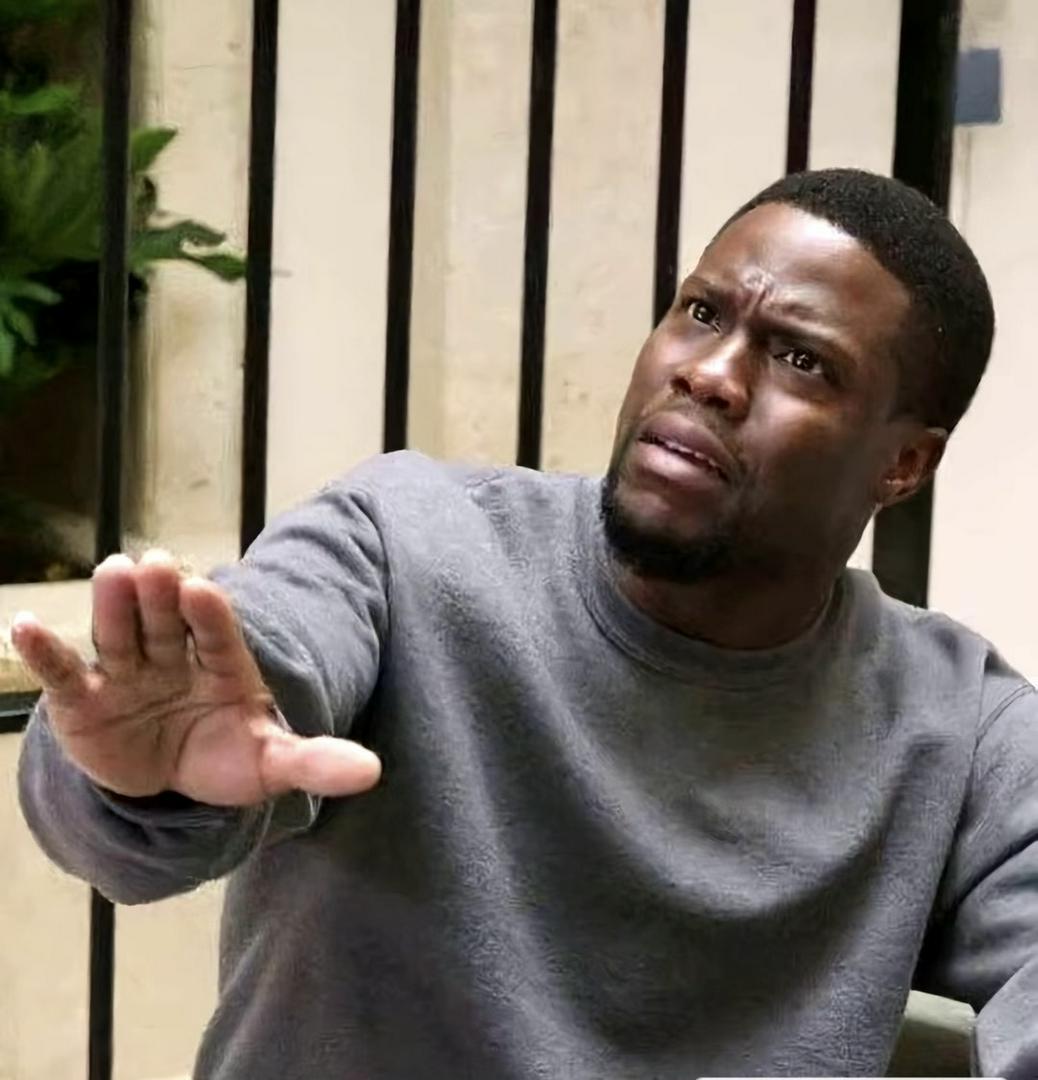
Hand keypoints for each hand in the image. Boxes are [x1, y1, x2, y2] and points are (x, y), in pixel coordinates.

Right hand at [12, 551, 380, 805]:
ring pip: (118, 635)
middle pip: (165, 622)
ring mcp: (127, 674)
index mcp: (224, 665)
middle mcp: (173, 657)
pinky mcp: (84, 699)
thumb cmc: (227, 758)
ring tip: (110, 573)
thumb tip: (374, 772)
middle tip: (154, 565)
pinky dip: (45, 651)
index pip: (219, 634)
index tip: (202, 590)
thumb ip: (315, 760)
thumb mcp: (272, 762)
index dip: (210, 614)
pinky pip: (63, 672)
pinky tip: (23, 625)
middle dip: (160, 596)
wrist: (172, 781)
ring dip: (112, 606)